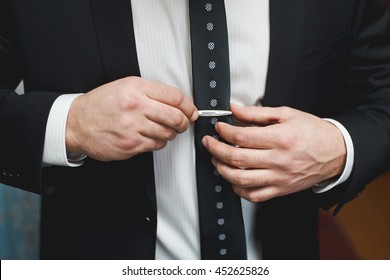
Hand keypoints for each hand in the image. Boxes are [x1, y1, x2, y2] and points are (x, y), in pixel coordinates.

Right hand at [66, 76, 197, 160]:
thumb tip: (178, 103)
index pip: (175, 97)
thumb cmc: (101, 104)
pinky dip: (159, 142)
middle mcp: (135, 106)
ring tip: (163, 129)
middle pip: (176, 117)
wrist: (76, 123)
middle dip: (185, 122)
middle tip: (183, 123)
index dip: (189, 106)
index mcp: (136, 88)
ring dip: (171, 133)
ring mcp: (133, 127)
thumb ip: (151, 92)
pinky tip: (151, 137)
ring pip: (168, 133)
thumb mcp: (125, 87)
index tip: (191, 111)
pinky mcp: (130, 145)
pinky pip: (156, 145)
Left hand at [202, 104, 345, 202]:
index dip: (224, 132)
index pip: (242, 137)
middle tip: (209, 143)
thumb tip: (234, 108)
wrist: (336, 153)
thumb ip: (257, 113)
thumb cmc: (313, 132)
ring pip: (241, 179)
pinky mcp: (280, 189)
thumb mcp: (287, 114)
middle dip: (215, 150)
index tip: (218, 128)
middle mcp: (278, 160)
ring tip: (216, 161)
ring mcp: (279, 178)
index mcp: (280, 139)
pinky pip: (254, 195)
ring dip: (222, 170)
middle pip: (236, 158)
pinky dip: (238, 189)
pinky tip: (233, 179)